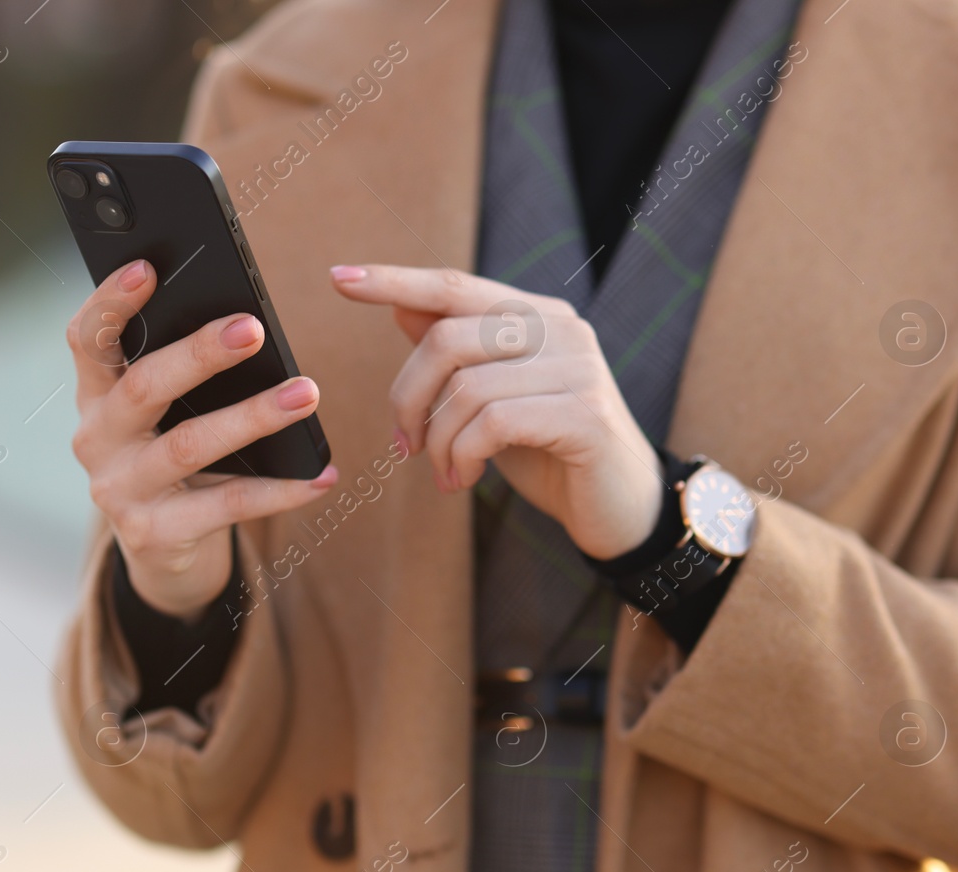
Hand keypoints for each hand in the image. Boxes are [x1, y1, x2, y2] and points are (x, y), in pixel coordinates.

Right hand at [68, 259, 337, 618]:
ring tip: (306, 394)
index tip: (148, 267)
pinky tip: (320, 475)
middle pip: (143, 386)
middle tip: (254, 328)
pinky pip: (227, 505)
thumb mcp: (163, 411)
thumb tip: (243, 319)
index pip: (87, 339)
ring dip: (253, 417)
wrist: (162, 550)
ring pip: (189, 445)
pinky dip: (279, 490)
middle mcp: (97, 440)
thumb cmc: (172, 455)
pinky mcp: (155, 534)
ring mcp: (120, 490)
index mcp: (94, 395)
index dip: (111, 302)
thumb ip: (178, 367)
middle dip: (199, 354)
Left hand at [330, 264, 661, 559]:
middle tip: (405, 445)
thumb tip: (402, 305)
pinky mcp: (584, 413)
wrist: (618, 507)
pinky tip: (464, 479)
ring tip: (444, 472)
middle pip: (448, 339)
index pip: (454, 286)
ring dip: (438, 441)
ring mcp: (577, 368)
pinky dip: (463, 455)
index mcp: (536, 316)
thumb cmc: (549, 451)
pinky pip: (494, 423)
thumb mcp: (491, 399)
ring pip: (466, 387)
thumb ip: (457, 354)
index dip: (395, 280)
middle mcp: (561, 329)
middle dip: (408, 398)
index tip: (339, 278)